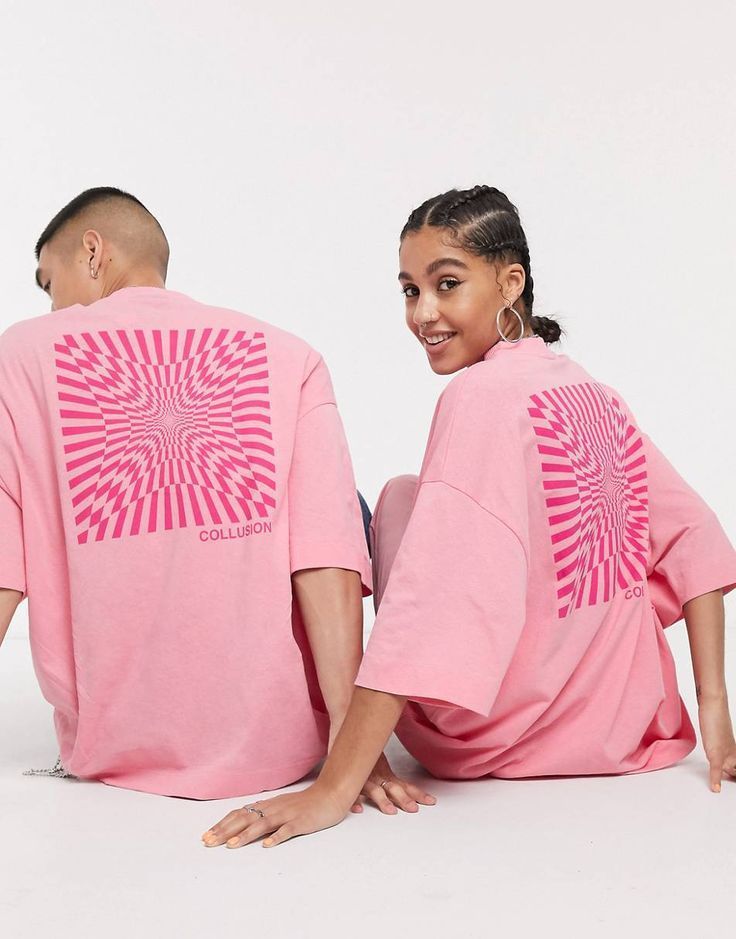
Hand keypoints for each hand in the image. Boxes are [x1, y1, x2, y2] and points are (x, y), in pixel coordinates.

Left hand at [201, 781, 349, 849]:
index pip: (240, 813)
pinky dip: (277, 837)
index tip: (207, 836)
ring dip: (246, 835)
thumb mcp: (282, 805)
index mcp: (268, 805)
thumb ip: (265, 812)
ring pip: (263, 824)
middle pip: (246, 818)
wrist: (332, 793)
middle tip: (208, 842)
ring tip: (231, 846)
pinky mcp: (302, 822)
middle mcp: (274, 808)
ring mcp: (288, 814)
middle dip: (225, 831)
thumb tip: (244, 822)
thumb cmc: (307, 802)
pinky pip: (288, 830)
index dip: (222, 824)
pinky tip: (267, 845)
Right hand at [352, 752, 436, 814]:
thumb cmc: (362, 747)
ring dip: (382, 801)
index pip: (404, 785)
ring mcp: (362, 777)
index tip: (431, 802)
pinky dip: (353, 800)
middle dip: (403, 799)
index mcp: (385, 773)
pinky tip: (358, 809)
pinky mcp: (346, 777)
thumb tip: (402, 785)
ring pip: (374, 790)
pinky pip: (350, 791)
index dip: (417, 794)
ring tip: (391, 811)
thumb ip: (387, 773)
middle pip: (393, 789)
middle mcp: (376, 775)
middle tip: (413, 809)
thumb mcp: (378, 758)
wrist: (345, 725)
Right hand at [697, 693, 735, 791]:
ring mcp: (725, 754)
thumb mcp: (719, 736)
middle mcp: (733, 755)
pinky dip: (715, 779)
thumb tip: (718, 752)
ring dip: (731, 782)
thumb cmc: (715, 718)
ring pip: (731, 773)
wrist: (714, 704)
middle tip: (735, 786)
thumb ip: (721, 746)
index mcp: (735, 752)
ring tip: (726, 792)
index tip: (735, 776)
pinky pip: (716, 769)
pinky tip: (715, 788)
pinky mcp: (716, 751)